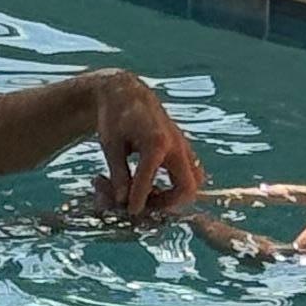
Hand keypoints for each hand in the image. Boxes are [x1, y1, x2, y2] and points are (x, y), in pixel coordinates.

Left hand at [91, 69, 205, 219]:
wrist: (127, 94)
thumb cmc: (115, 118)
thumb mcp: (111, 146)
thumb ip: (118, 174)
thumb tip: (123, 201)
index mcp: (155, 141)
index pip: (149, 180)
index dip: (138, 199)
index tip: (130, 211)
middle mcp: (175, 145)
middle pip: (187, 187)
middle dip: (167, 202)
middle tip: (145, 204)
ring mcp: (183, 146)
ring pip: (194, 181)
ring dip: (175, 194)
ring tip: (151, 194)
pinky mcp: (183, 148)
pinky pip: (190, 172)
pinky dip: (175, 184)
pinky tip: (153, 184)